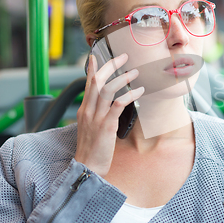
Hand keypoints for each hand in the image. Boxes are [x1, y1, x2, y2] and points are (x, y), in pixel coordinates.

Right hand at [75, 54, 143, 176]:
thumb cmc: (92, 149)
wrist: (87, 167)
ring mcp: (96, 117)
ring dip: (122, 78)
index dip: (92, 68)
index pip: (87, 83)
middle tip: (123, 56)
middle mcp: (88, 110)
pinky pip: (118, 105)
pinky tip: (139, 91)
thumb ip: (96, 114)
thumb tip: (108, 105)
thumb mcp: (90, 127)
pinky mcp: (106, 126)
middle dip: (110, 65)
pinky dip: (129, 95)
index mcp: (84, 109)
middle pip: (97, 80)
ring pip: (107, 89)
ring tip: (135, 72)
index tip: (96, 55)